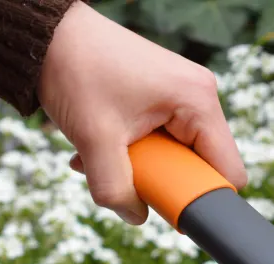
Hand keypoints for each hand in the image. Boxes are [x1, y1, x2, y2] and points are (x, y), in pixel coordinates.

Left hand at [38, 1, 248, 224]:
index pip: (227, 171)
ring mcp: (180, 94)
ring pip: (175, 155)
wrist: (46, 36)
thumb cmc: (74, 72)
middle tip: (125, 173)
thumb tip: (135, 216)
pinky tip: (98, 145)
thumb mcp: (94, 141)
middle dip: (162, 180)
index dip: (201, 198)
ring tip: (101, 154)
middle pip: (200, 165)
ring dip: (140, 166)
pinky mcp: (161, 96)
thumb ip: (115, 189)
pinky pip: (160, 139)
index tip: (165, 203)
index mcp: (198, 101)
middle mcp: (198, 96)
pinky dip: (131, 151)